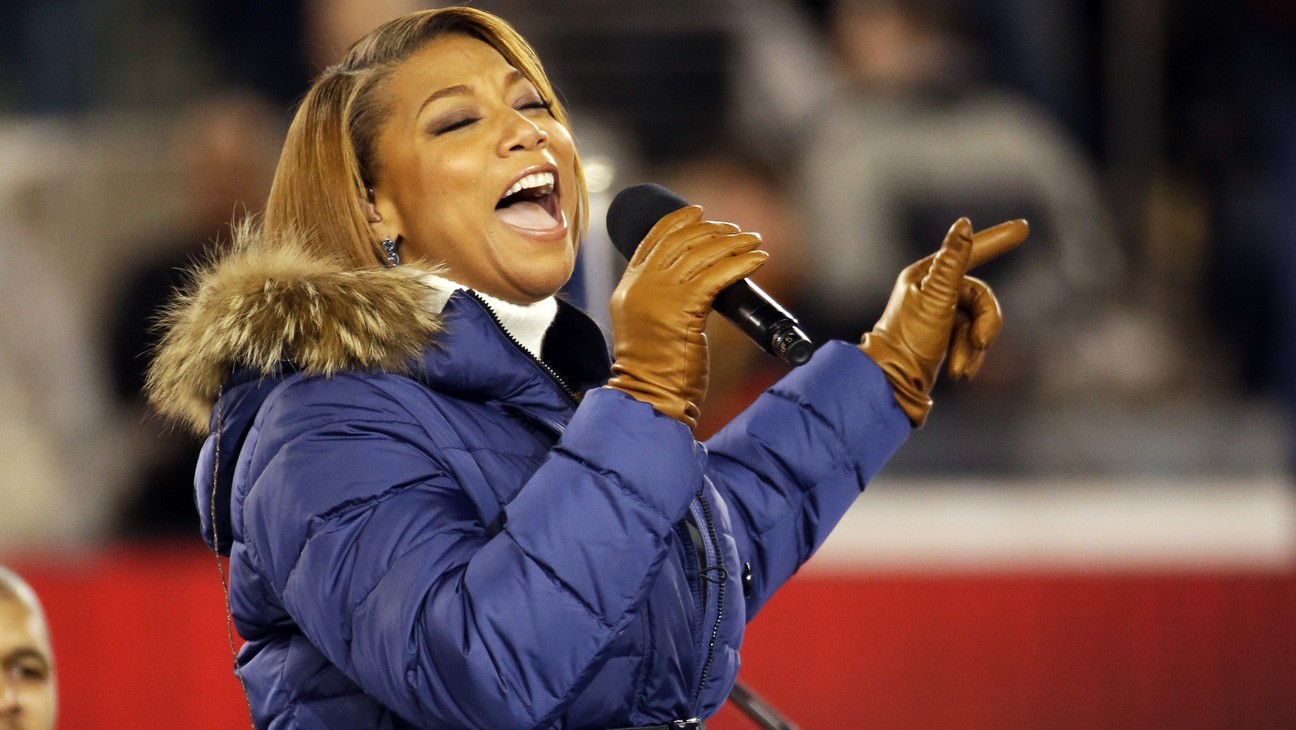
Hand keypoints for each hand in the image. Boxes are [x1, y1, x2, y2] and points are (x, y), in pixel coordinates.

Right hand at [607, 205, 767, 429]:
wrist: (649, 394)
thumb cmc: (656, 369)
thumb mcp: (646, 324)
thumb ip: (658, 299)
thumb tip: (694, 279)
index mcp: (629, 286)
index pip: (652, 239)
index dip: (677, 221)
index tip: (699, 212)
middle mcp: (641, 286)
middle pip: (679, 241)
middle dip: (712, 230)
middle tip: (737, 230)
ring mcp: (659, 296)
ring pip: (701, 254)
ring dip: (733, 243)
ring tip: (754, 241)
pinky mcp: (682, 308)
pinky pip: (717, 275)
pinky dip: (741, 263)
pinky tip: (757, 259)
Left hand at [860, 218, 1027, 426]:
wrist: (894, 382)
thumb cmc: (911, 338)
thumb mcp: (936, 297)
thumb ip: (953, 262)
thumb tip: (964, 223)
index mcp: (926, 275)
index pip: (969, 251)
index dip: (997, 239)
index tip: (1023, 226)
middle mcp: (931, 291)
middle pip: (981, 297)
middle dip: (985, 324)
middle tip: (979, 344)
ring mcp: (939, 315)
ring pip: (979, 322)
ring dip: (973, 348)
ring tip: (959, 369)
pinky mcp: (943, 337)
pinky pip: (971, 340)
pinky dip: (969, 356)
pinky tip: (960, 373)